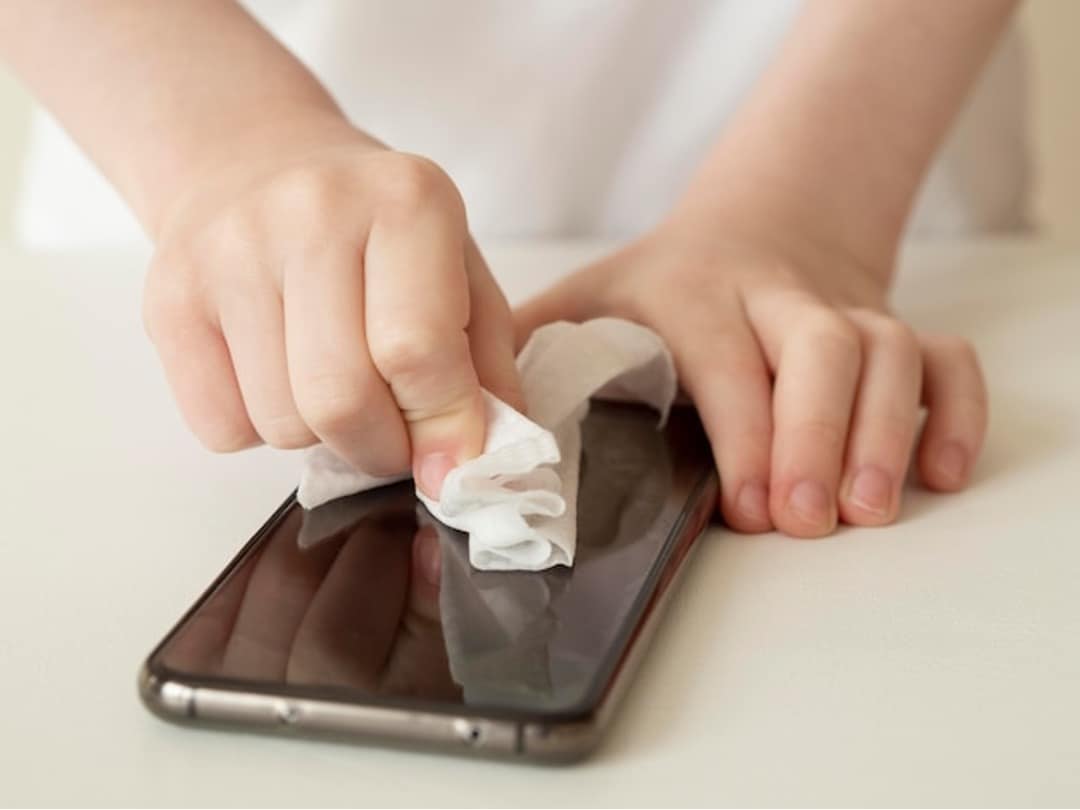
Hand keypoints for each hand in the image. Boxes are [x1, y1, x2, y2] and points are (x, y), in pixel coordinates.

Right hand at [143, 123, 521, 496]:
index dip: (443, 427)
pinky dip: (258, 429)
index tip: (451, 464)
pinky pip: (221, 428)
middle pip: (341, 399)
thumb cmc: (374, 227)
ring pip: (281, 424)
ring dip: (319, 436)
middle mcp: (310, 212)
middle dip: (379, 448)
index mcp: (404, 200)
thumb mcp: (461, 272)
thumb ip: (485, 367)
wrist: (255, 161)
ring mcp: (228, 251)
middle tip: (393, 440)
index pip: (418, 350)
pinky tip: (275, 373)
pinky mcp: (169, 296)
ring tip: (331, 383)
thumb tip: (472, 464)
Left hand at [514, 210, 987, 537]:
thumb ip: (528, 356)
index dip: (745, 433)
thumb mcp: (583, 303)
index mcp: (690, 292)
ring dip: (885, 433)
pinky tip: (938, 474)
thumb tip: (471, 434)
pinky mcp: (890, 324)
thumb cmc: (658, 289)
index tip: (744, 510)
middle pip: (822, 348)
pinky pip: (948, 358)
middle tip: (806, 522)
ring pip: (889, 352)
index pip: (726, 359)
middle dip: (816, 437)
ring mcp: (842, 308)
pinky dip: (955, 412)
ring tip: (867, 512)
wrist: (751, 228)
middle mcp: (776, 297)